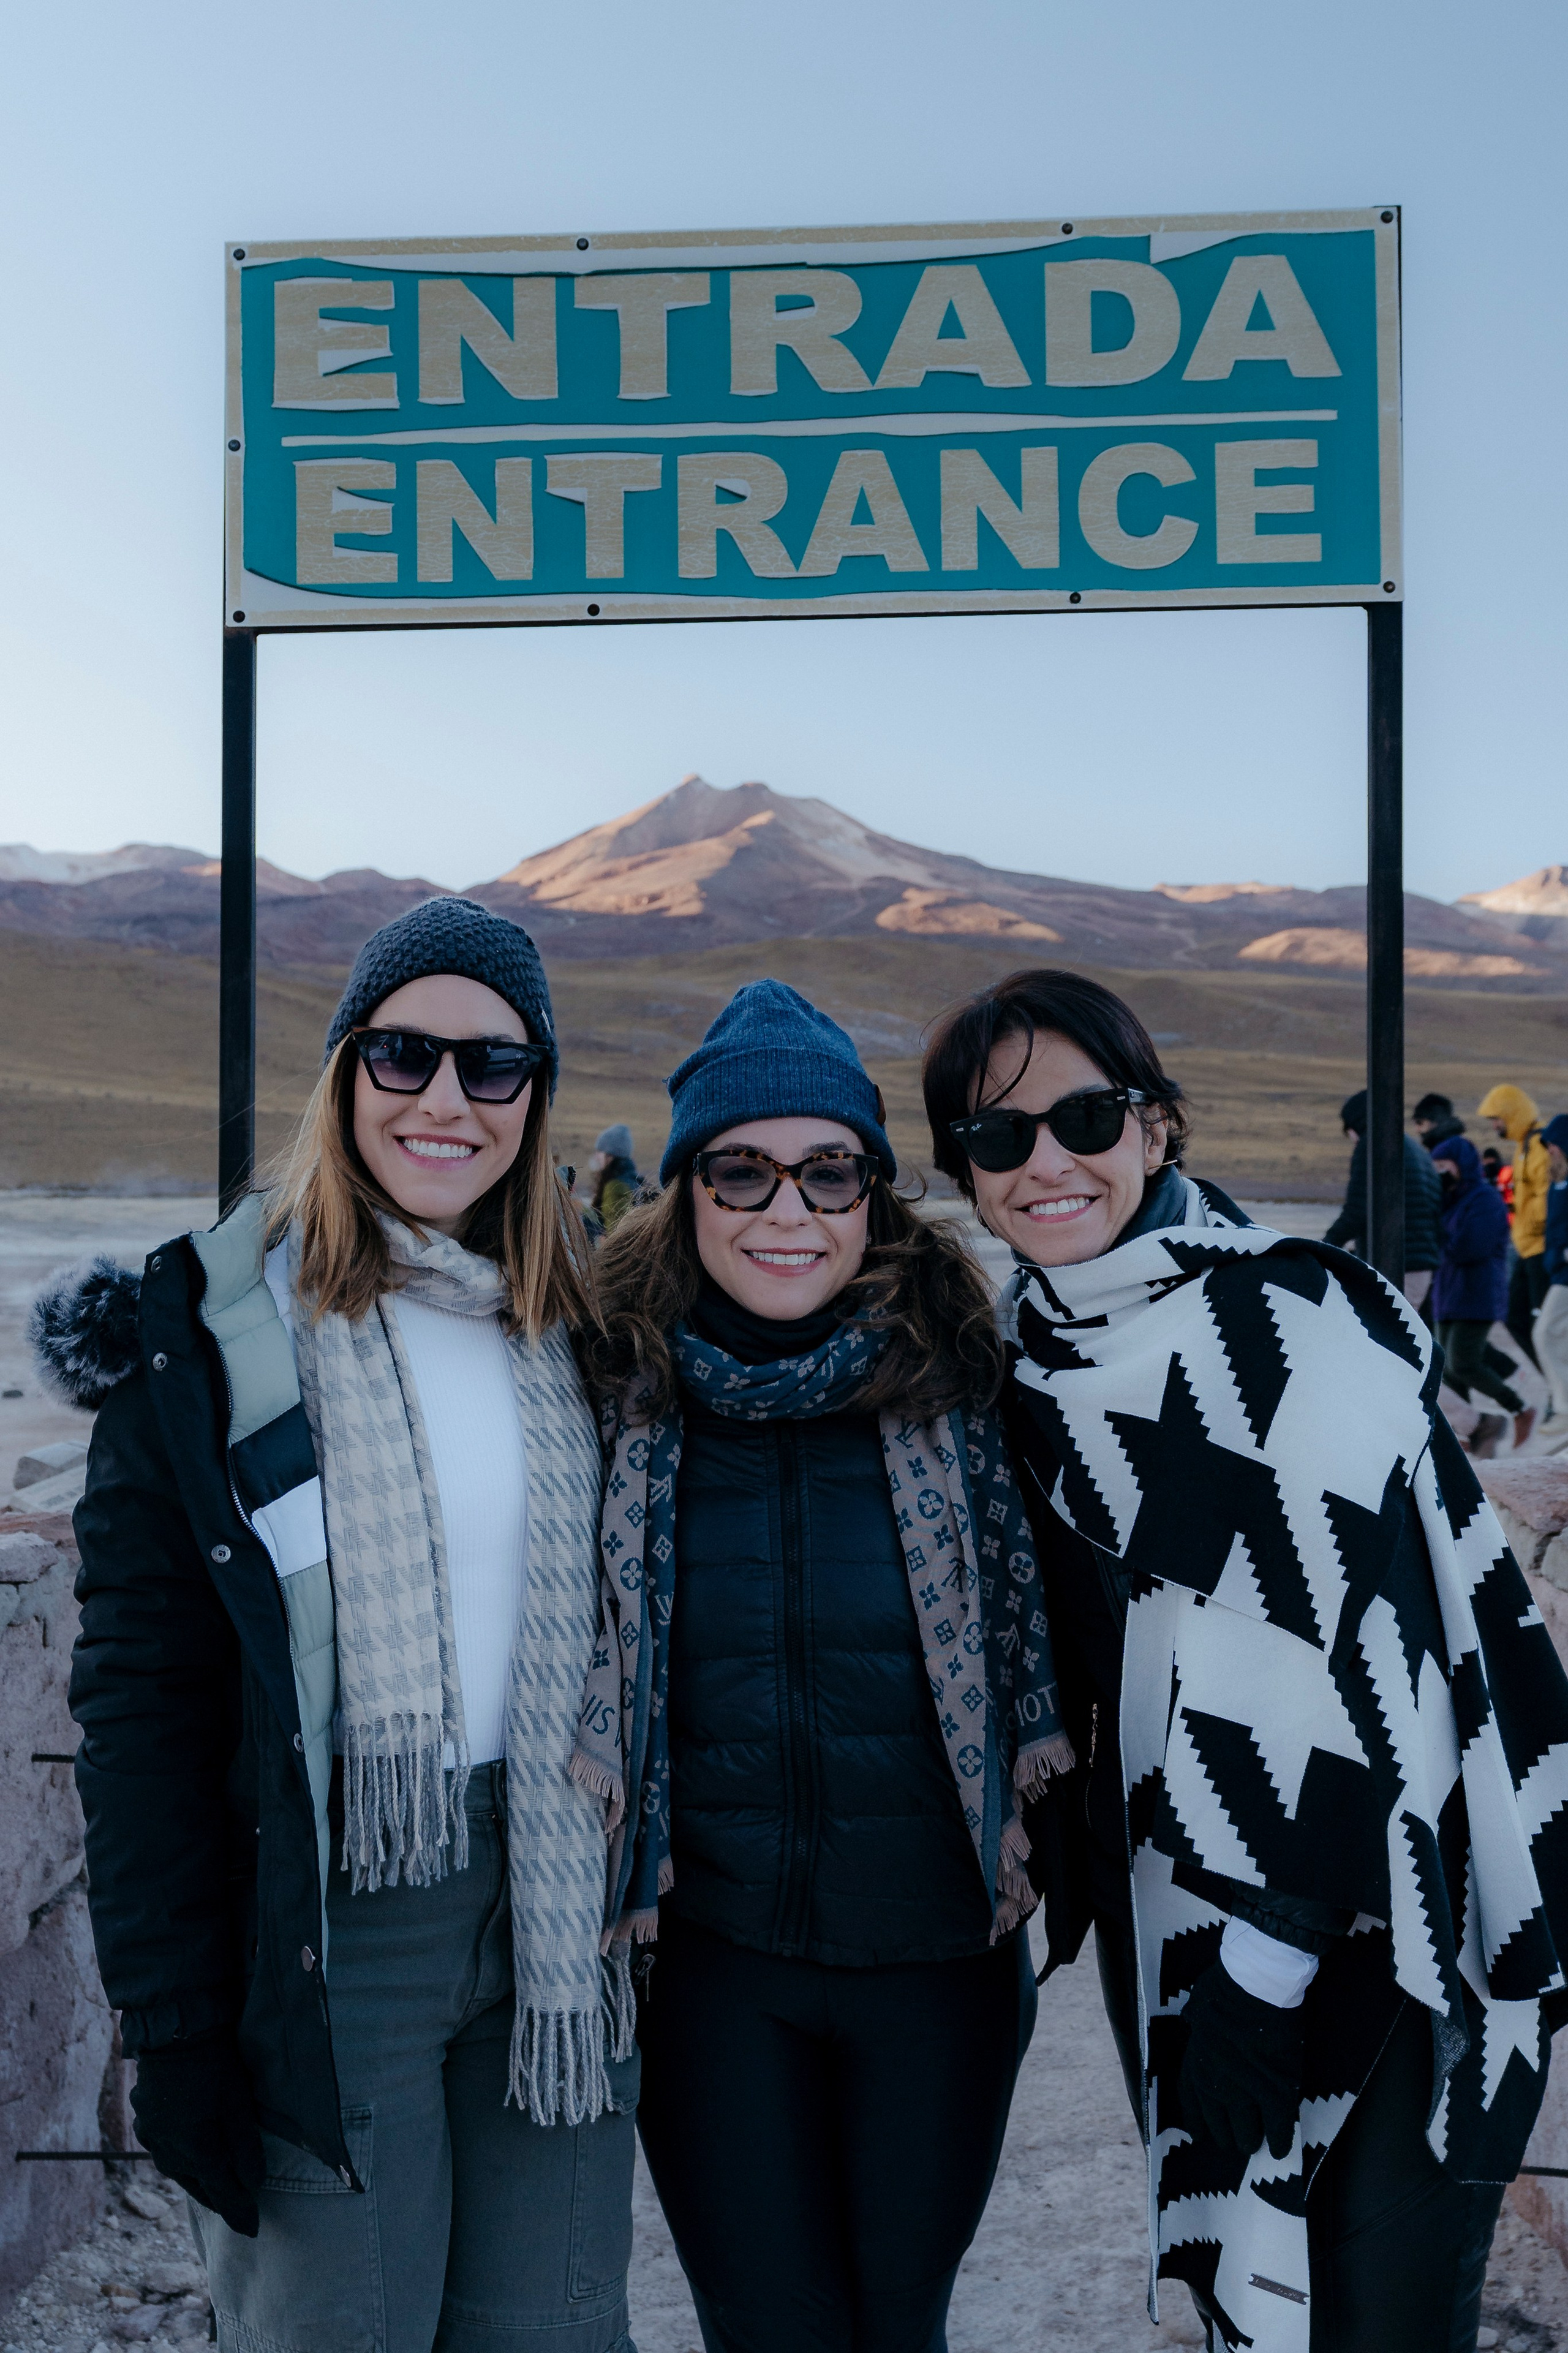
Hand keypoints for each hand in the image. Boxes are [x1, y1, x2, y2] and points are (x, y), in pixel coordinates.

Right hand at [130, 2032, 265, 2235]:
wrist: (174, 2032)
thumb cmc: (216, 2065)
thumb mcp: (240, 2105)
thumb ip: (247, 2149)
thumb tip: (253, 2185)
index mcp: (196, 2151)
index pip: (222, 2192)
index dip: (239, 2212)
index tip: (253, 2229)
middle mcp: (169, 2152)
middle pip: (198, 2186)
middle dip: (219, 2201)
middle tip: (237, 2213)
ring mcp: (153, 2137)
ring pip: (178, 2172)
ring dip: (198, 2183)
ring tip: (215, 2191)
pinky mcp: (144, 2122)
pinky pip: (165, 2153)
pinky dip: (182, 2161)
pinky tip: (188, 2159)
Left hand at [1178, 1960, 1303, 2161]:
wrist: (1256, 1984)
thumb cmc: (1223, 1987)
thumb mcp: (1197, 2008)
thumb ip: (1196, 2024)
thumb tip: (1194, 2023)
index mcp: (1196, 2063)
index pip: (1190, 2103)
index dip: (1196, 2121)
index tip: (1200, 2134)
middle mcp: (1216, 2085)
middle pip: (1219, 2124)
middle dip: (1226, 2135)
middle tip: (1234, 2140)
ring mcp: (1246, 2091)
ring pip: (1247, 2132)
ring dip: (1250, 2140)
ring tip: (1253, 2144)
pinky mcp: (1277, 2091)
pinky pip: (1278, 2127)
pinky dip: (1279, 2141)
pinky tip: (1279, 2149)